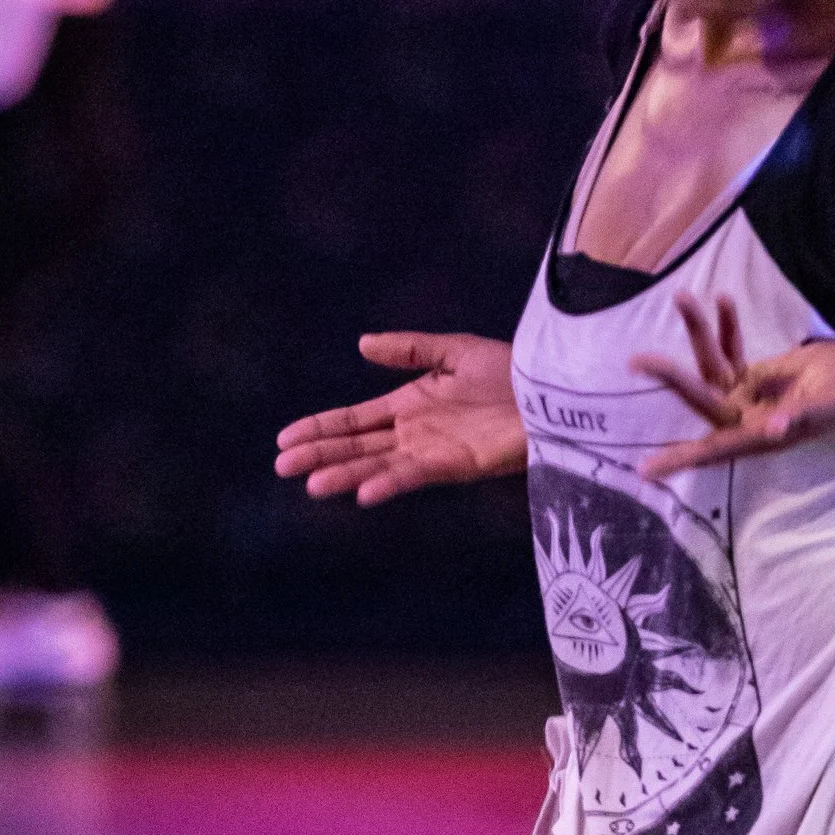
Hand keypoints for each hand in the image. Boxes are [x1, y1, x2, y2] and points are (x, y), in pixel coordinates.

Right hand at [275, 332, 524, 505]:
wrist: (551, 391)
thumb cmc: (511, 371)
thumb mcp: (454, 352)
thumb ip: (408, 350)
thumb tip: (361, 344)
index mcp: (410, 405)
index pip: (354, 420)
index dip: (321, 428)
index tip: (285, 439)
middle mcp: (414, 433)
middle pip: (357, 446)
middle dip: (320, 455)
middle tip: (282, 466)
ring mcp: (432, 451)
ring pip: (378, 465)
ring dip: (345, 475)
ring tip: (312, 485)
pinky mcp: (456, 465)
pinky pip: (415, 475)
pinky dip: (389, 482)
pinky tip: (364, 491)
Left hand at [634, 292, 834, 476]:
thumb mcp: (825, 404)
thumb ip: (798, 416)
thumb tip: (773, 430)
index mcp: (759, 437)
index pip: (716, 449)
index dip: (682, 459)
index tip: (645, 470)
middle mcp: (744, 419)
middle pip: (702, 399)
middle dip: (672, 378)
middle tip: (639, 361)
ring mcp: (744, 396)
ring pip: (710, 367)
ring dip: (698, 334)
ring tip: (683, 298)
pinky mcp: (749, 375)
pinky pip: (729, 351)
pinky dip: (724, 329)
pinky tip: (721, 301)